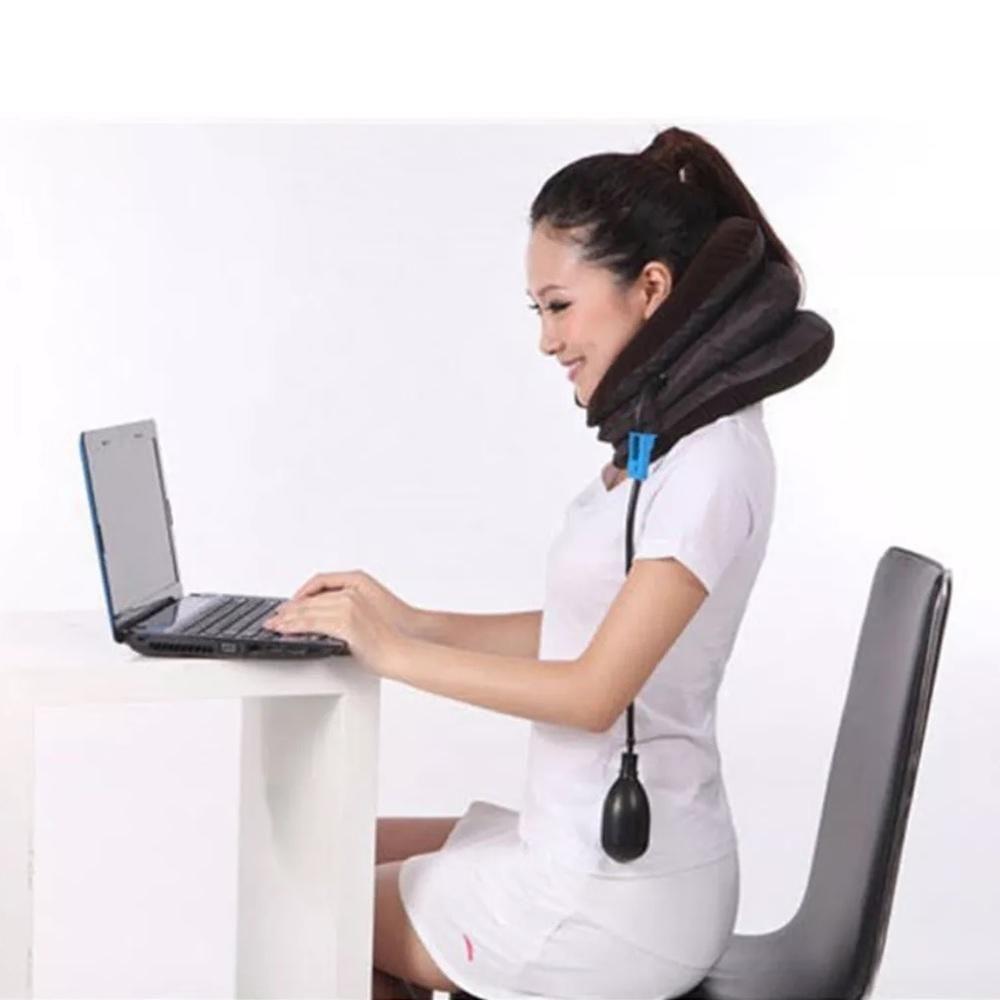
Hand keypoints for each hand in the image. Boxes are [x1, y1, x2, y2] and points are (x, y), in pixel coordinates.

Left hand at [263, 570, 415, 674]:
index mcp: (354, 590)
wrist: (399, 652)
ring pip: (307, 611)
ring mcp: (347, 608)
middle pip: (309, 600)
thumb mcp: (361, 621)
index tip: (286, 608)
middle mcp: (349, 595)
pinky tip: (284, 631)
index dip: (298, 600)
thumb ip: (341, 618)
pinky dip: (294, 627)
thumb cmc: (385, 641)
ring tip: (273, 625)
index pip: (318, 590)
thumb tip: (323, 626)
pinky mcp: (345, 622)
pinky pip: (311, 623)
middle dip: (288, 610)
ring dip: (286, 619)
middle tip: (273, 618)